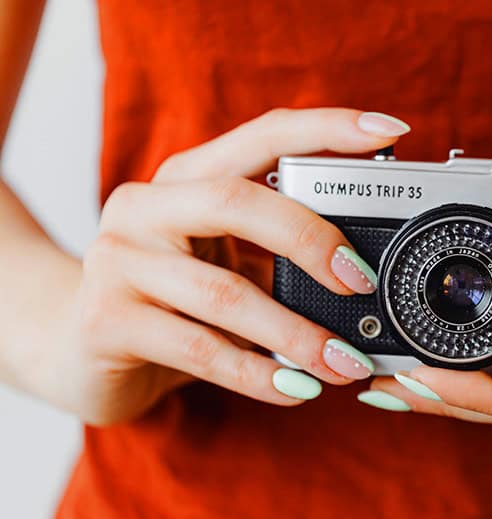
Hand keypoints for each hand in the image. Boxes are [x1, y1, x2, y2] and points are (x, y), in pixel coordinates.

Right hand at [55, 108, 409, 424]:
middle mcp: (145, 206)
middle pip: (236, 200)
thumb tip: (366, 272)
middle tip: (362, 281)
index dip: (327, 128)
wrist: (74, 346)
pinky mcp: (106, 321)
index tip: (390, 130)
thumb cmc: (170, 298)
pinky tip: (296, 390)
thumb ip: (276, 252)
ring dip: (296, 333)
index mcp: (185, 178)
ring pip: (223, 292)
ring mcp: (117, 261)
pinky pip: (199, 350)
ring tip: (345, 362)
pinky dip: (258, 374)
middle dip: (311, 239)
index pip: (261, 134)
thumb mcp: (223, 261)